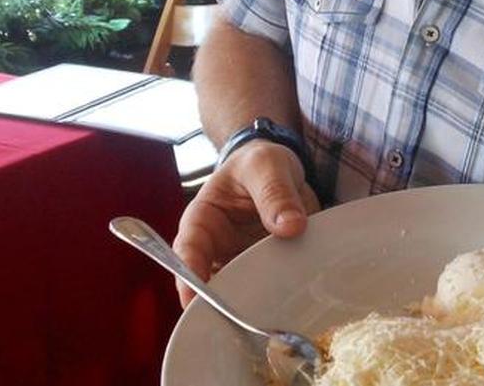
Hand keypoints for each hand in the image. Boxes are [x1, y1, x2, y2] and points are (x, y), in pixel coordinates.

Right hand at [171, 140, 319, 306]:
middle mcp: (217, 249)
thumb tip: (291, 226)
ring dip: (256, 303)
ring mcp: (243, 262)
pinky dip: (282, 296)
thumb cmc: (260, 162)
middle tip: (240, 321)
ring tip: (272, 316)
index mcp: (202, 221)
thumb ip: (275, 192)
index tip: (193, 298)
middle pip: (212, 284)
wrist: (280, 168)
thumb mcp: (267, 165)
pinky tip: (295, 304)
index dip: (187, 276)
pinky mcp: (269, 268)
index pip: (188, 251)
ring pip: (242, 292)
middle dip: (222, 304)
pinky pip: (272, 288)